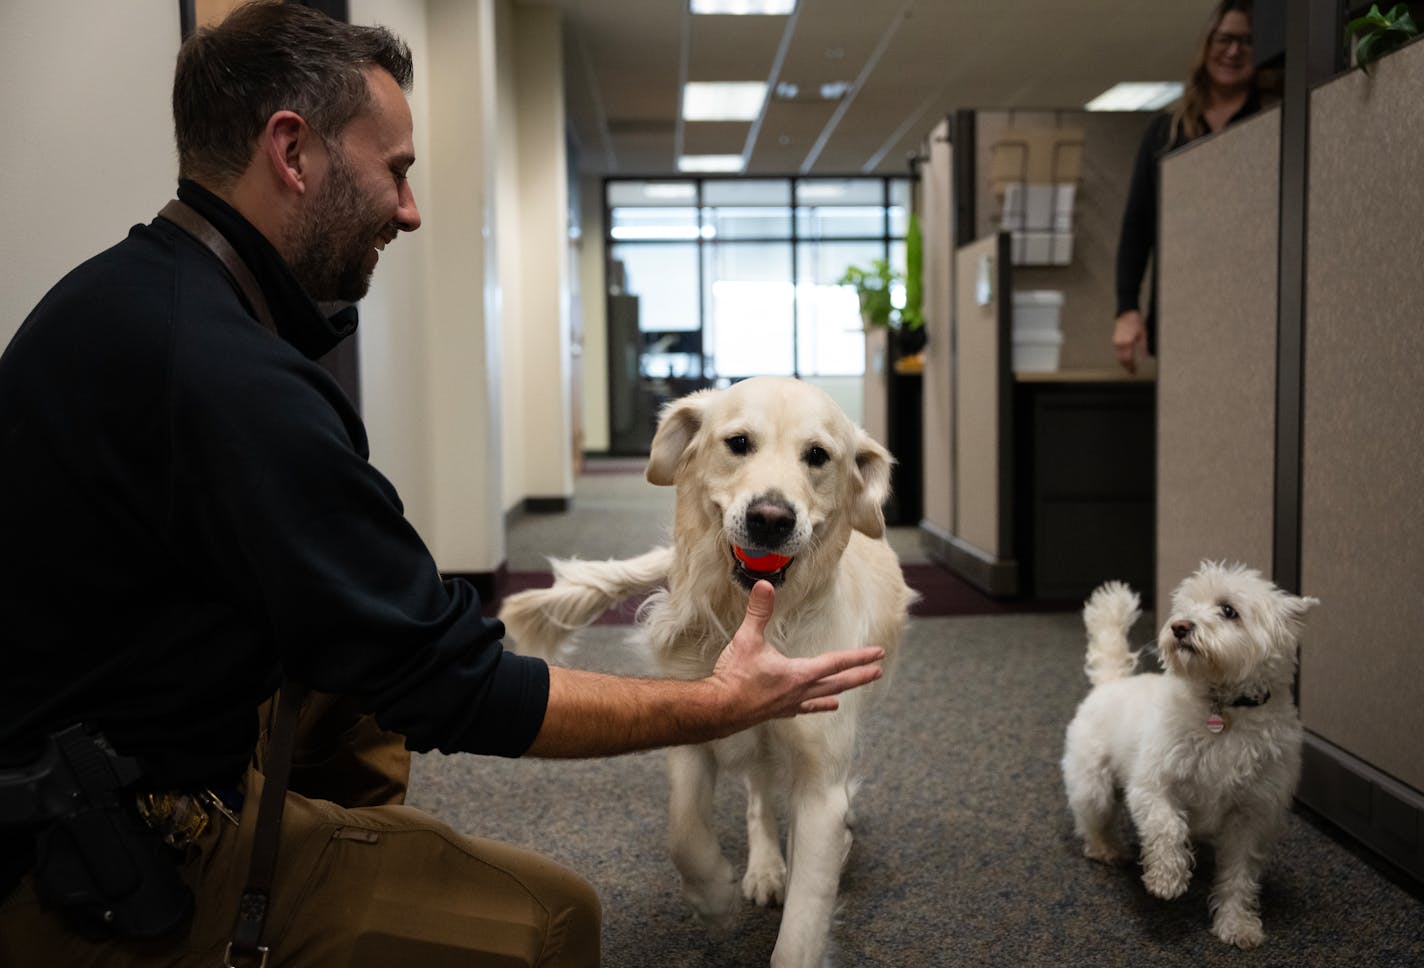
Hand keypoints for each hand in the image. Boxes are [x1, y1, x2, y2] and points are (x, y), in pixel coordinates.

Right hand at [709, 580, 883, 728]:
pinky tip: (808, 706)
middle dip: (858, 676)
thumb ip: (758, 612)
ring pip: (821, 698)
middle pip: (837, 683)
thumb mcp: (747, 639)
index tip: (878, 655)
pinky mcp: (777, 712)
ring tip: (844, 696)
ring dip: (835, 693)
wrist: (719, 709)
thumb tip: (765, 586)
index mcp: (799, 674)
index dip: (859, 657)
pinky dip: (810, 706)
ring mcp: (790, 704)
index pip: (836, 663)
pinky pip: (800, 709)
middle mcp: (800, 691)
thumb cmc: (736, 677)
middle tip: (877, 672)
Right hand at [1112, 310, 1147, 373]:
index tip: (1135, 371)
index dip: (1132, 366)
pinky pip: (1117, 353)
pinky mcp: (1114, 341)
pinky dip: (1121, 358)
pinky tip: (1125, 360)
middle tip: (1132, 372)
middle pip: (1122, 360)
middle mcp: (1120, 344)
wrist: (1127, 315)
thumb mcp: (1143, 335)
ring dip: (1123, 364)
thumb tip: (1145, 358)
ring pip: (1118, 357)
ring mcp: (1116, 343)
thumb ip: (1144, 347)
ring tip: (1129, 368)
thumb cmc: (1137, 323)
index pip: (1129, 359)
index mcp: (1128, 343)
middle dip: (1127, 367)